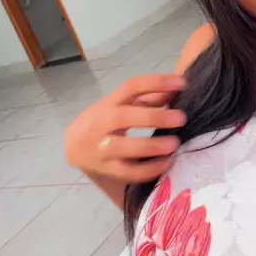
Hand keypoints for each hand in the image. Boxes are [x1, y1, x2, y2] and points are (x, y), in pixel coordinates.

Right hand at [65, 75, 185, 195]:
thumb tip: (178, 87)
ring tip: (174, 144)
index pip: (131, 87)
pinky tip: (167, 163)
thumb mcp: (122, 106)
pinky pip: (127, 172)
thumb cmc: (106, 122)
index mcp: (109, 103)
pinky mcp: (107, 170)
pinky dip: (148, 169)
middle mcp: (102, 123)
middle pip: (124, 117)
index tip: (181, 83)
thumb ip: (149, 98)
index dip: (156, 83)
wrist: (74, 147)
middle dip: (153, 117)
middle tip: (181, 118)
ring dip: (151, 146)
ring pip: (123, 147)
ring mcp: (102, 148)